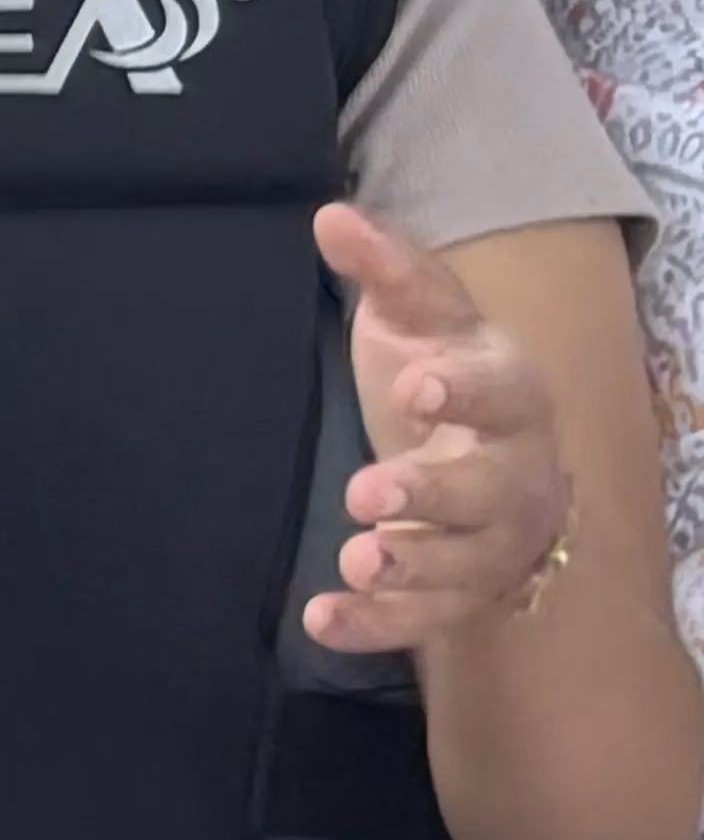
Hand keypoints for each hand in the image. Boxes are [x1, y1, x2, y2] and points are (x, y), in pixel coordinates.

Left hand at [304, 204, 574, 653]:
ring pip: (467, 563)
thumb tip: (332, 217)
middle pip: (489, 490)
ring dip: (412, 564)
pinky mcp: (460, 590)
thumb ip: (387, 269)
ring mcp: (492, 538)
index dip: (466, 391)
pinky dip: (378, 623)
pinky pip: (428, 617)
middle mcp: (515, 471)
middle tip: (367, 491)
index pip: (501, 392)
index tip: (419, 387)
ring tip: (357, 558)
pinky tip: (323, 620)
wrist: (488, 454)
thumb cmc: (446, 371)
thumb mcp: (420, 316)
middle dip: (432, 493)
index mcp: (509, 394)